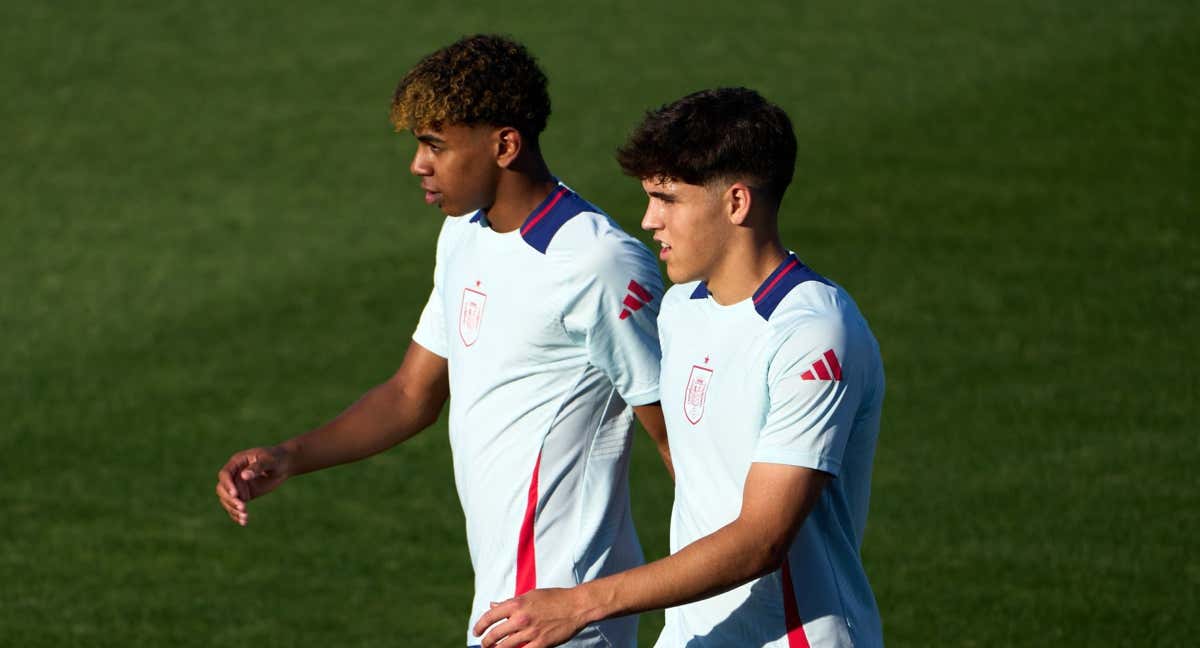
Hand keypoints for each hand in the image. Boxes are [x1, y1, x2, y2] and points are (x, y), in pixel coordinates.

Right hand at [215, 446, 290, 525]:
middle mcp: (233, 475)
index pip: (225, 474)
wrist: (283, 465)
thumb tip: (244, 476)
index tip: (235, 494)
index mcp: (236, 462)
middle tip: (242, 508)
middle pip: (222, 489)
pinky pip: (235, 506)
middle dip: (230, 500)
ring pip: (227, 500)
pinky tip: (244, 522)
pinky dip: (237, 515)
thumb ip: (257, 467)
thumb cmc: (275, 458)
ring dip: (233, 509)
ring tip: (245, 517)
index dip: (227, 485)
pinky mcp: (243, 495)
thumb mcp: (268, 460)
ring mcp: (237, 486)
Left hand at [473, 587, 592, 647]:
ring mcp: (530, 632)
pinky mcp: (541, 644)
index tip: (476, 632)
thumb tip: (492, 605)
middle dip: (486, 642)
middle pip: (495, 634)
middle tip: (484, 645)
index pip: (490, 616)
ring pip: (505, 647)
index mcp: (517, 603)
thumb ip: (510, 602)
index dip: (480, 625)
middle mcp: (521, 618)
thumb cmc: (554, 598)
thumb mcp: (530, 595)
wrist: (576, 606)